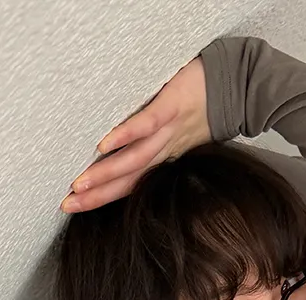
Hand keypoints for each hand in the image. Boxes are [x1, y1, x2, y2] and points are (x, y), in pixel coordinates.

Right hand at [60, 56, 208, 212]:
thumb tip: (127, 148)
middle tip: (67, 205)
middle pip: (128, 180)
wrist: (238, 86)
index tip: (75, 208)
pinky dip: (125, 136)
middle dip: (96, 196)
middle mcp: (165, 152)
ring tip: (79, 185)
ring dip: (106, 175)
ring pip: (134, 160)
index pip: (131, 184)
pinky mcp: (171, 108)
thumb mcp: (182, 132)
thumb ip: (158, 142)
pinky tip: (104, 145)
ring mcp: (168, 132)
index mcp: (165, 159)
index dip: (104, 198)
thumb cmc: (207, 106)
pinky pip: (145, 125)